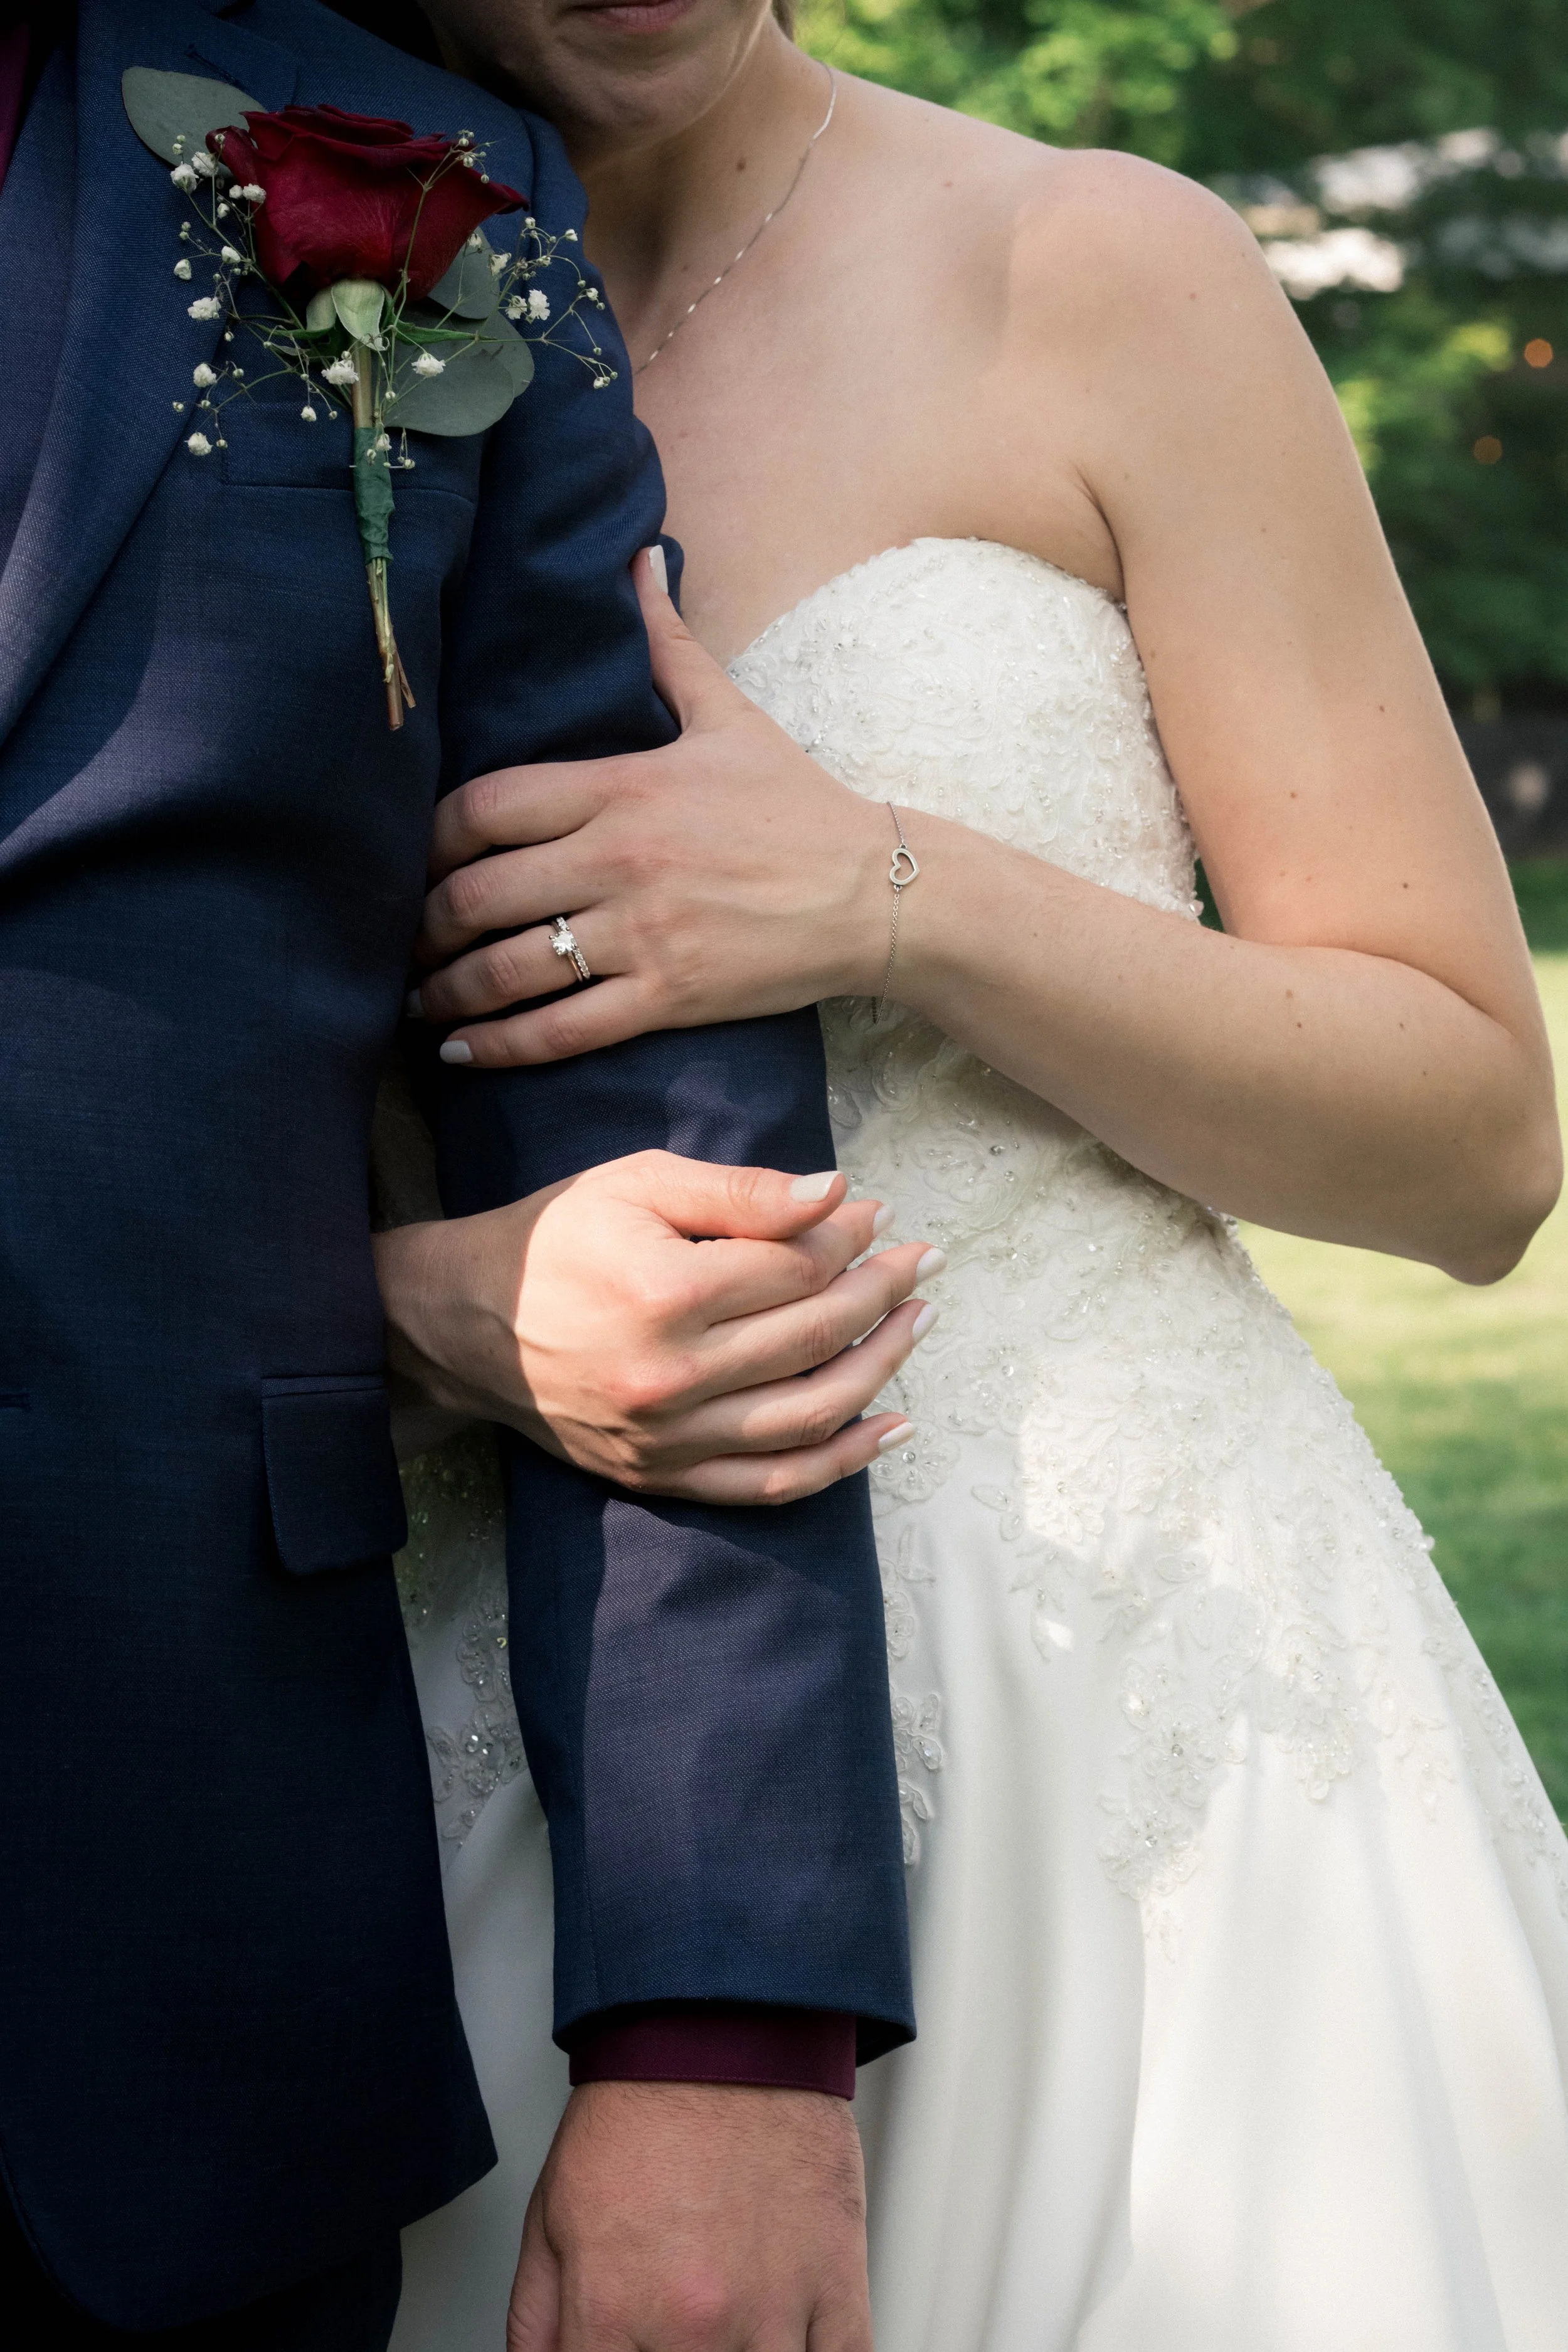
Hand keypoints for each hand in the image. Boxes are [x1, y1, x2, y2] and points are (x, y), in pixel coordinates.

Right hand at [373, 1152, 935, 1502]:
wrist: (462, 1323)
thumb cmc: (555, 1238)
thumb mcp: (637, 1183)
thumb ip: (739, 1190)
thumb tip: (838, 1193)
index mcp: (666, 1293)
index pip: (797, 1268)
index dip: (852, 1238)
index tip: (880, 1215)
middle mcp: (672, 1376)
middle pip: (815, 1336)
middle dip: (883, 1292)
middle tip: (922, 1261)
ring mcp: (669, 1437)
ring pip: (810, 1413)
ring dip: (882, 1368)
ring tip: (919, 1323)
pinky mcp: (662, 1476)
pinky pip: (772, 1483)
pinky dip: (842, 1461)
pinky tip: (893, 1426)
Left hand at [408, 550, 890, 1066]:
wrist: (877, 891)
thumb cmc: (797, 804)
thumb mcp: (729, 715)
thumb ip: (669, 642)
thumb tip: (640, 556)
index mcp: (621, 786)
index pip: (484, 807)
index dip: (428, 840)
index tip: (411, 862)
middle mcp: (619, 858)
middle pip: (477, 894)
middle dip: (424, 925)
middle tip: (405, 940)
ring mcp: (642, 932)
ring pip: (508, 970)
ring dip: (446, 992)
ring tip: (420, 1002)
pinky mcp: (668, 995)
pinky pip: (560, 1030)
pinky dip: (499, 1046)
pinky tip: (461, 1050)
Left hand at [507, 2082, 871, 2351]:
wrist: (723, 2034)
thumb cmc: (643, 2110)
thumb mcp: (551, 2213)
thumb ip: (536, 2318)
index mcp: (613, 2313)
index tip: (619, 2348)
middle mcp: (694, 2329)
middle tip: (673, 2321)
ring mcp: (773, 2316)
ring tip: (728, 2326)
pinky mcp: (837, 2291)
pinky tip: (784, 2341)